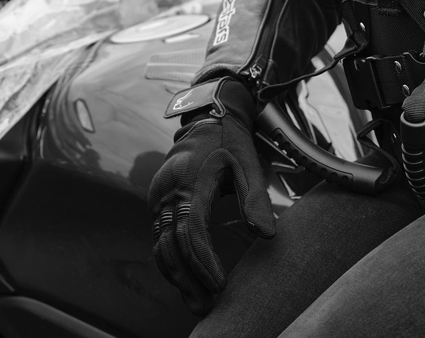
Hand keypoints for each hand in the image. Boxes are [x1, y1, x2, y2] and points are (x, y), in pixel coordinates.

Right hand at [149, 78, 275, 315]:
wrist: (206, 117)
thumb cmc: (231, 140)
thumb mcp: (248, 163)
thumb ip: (255, 198)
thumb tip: (267, 235)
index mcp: (189, 181)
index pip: (192, 230)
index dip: (204, 261)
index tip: (220, 285)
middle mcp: (167, 191)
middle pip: (171, 245)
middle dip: (188, 279)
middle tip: (206, 307)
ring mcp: (158, 196)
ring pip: (160, 246)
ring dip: (177, 277)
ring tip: (197, 303)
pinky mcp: (157, 201)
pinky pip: (160, 238)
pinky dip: (171, 262)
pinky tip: (186, 280)